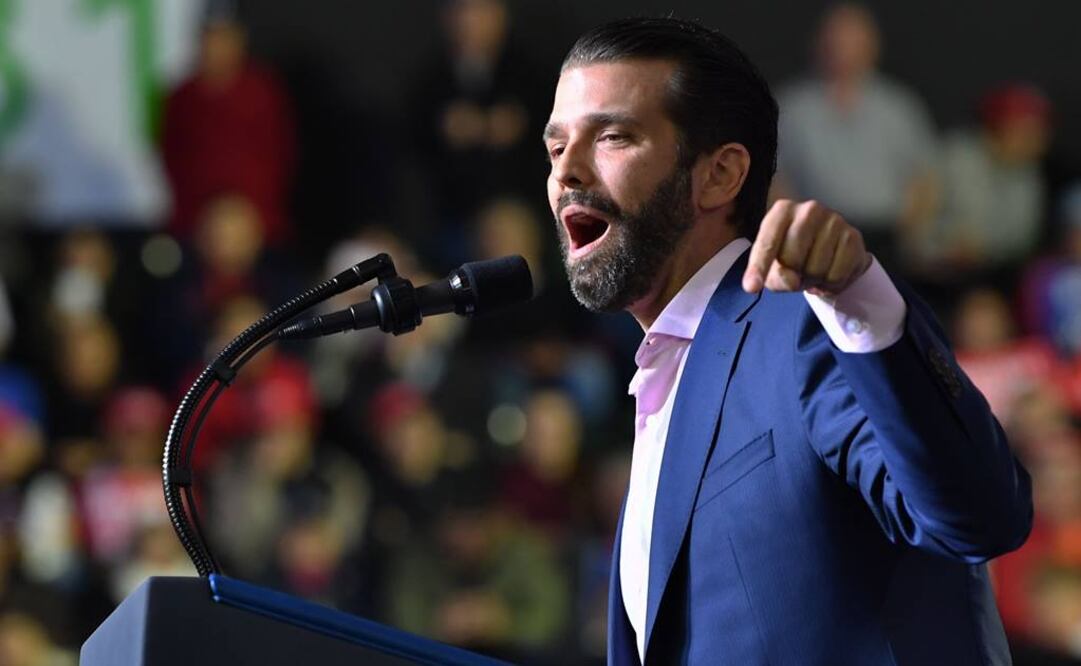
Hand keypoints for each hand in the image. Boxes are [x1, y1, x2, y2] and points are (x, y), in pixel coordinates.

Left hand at [742, 199, 871, 296]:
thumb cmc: (794, 256)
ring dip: (813, 280)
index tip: (751, 287)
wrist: (831, 250)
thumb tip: (791, 280)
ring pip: (816, 269)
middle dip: (793, 274)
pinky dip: (831, 283)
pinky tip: (830, 271)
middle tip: (798, 271)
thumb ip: (776, 276)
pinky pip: (836, 275)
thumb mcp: (774, 268)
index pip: (768, 243)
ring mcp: (834, 220)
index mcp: (782, 211)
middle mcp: (809, 209)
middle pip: (792, 259)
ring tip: (814, 269)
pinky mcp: (853, 236)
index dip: (759, 267)